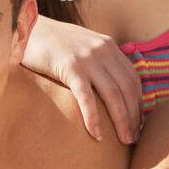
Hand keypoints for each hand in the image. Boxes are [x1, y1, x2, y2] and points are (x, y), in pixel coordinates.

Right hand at [23, 15, 142, 145]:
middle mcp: (103, 51)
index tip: (139, 122)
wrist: (28, 28)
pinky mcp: (70, 68)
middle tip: (135, 138)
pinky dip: (94, 118)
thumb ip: (98, 61)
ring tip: (125, 140)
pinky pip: (87, 97)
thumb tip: (110, 86)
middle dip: (134, 116)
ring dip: (122, 120)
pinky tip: (97, 135)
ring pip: (113, 95)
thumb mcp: (83, 47)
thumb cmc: (53, 44)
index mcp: (109, 47)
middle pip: (127, 89)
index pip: (133, 79)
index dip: (139, 103)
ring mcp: (88, 59)